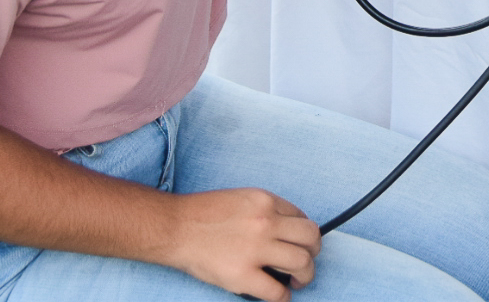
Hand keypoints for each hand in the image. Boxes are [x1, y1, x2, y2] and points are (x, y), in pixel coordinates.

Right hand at [166, 188, 319, 300]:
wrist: (174, 228)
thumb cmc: (202, 213)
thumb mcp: (241, 198)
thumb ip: (265, 210)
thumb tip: (287, 230)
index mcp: (265, 202)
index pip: (301, 217)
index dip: (303, 232)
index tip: (300, 242)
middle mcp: (266, 223)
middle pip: (310, 238)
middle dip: (314, 252)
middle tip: (308, 261)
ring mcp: (255, 250)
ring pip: (302, 263)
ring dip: (306, 275)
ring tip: (299, 280)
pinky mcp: (243, 275)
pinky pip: (277, 291)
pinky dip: (284, 297)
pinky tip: (281, 295)